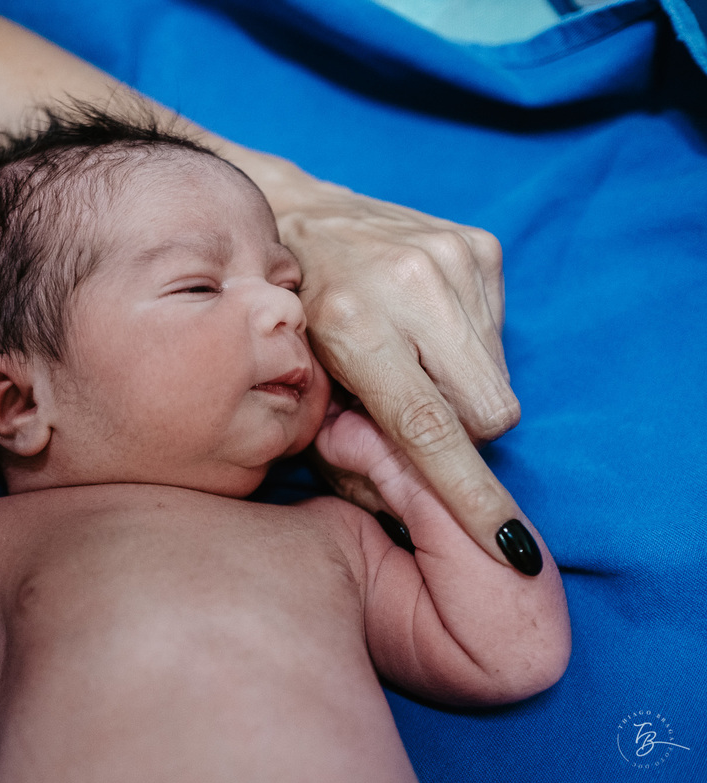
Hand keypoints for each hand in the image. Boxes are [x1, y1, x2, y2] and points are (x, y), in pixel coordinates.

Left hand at [229, 150, 522, 569]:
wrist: (298, 216)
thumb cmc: (289, 314)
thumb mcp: (295, 384)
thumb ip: (341, 446)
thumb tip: (396, 502)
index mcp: (353, 324)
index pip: (429, 428)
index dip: (469, 494)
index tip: (509, 550)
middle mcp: (409, 285)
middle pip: (486, 411)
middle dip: (458, 432)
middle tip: (411, 411)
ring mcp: (451, 258)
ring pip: (497, 378)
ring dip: (459, 386)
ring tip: (407, 356)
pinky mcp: (479, 245)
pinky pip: (499, 337)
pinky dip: (465, 348)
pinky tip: (421, 326)